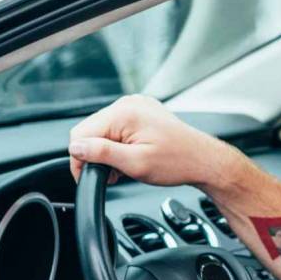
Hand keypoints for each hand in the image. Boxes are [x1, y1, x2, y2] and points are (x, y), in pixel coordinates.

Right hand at [67, 95, 242, 188]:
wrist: (204, 161)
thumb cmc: (178, 162)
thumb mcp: (135, 163)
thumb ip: (101, 153)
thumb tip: (76, 148)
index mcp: (125, 112)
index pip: (81, 133)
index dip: (80, 159)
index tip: (89, 176)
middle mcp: (129, 104)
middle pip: (90, 131)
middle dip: (94, 155)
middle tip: (111, 174)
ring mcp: (136, 106)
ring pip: (102, 131)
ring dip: (106, 151)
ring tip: (123, 167)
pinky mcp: (142, 113)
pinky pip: (117, 128)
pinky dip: (117, 145)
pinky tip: (129, 157)